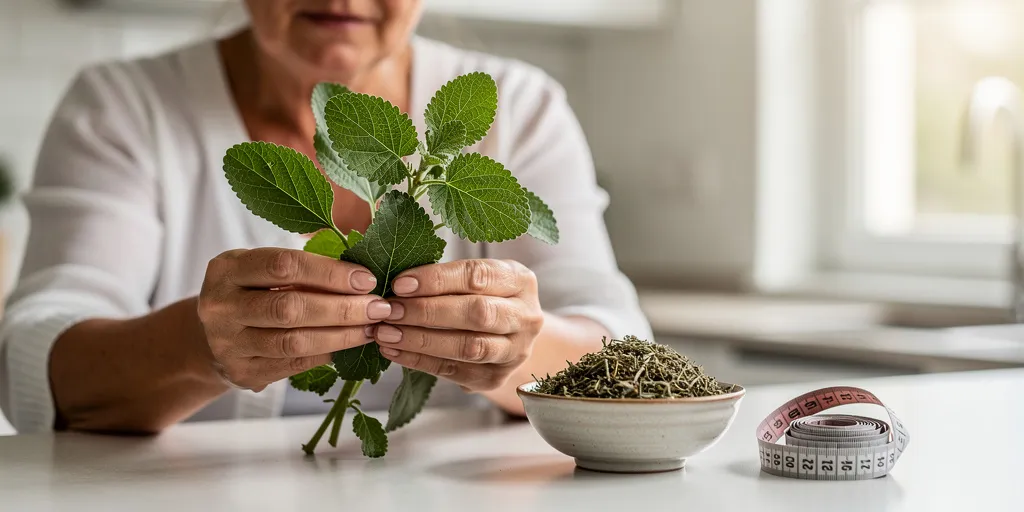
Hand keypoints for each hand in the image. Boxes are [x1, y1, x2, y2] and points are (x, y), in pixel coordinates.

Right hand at [196, 247, 392, 390]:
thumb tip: (363, 270)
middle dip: (342, 308)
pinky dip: (326, 354)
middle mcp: (221, 306)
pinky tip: (348, 344)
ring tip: (370, 328)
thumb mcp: (261, 268)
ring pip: (293, 342)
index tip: (366, 279)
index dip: (330, 273)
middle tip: (378, 307)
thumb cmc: (251, 292)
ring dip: (341, 335)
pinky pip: (293, 364)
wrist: (211, 337)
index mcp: (227, 269)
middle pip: (290, 308)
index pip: (284, 266)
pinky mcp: (242, 372)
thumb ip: (303, 266)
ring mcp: (228, 344)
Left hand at [369, 259, 543, 390]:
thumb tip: (397, 283)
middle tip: (389, 310)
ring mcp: (514, 351)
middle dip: (427, 311)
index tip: (400, 284)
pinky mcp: (495, 378)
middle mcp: (526, 317)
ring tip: (386, 333)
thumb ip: (445, 277)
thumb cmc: (482, 297)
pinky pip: (454, 370)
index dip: (436, 280)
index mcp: (521, 281)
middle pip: (477, 313)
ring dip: (421, 340)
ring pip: (468, 347)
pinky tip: (394, 351)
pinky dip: (419, 361)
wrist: (507, 336)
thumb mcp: (476, 277)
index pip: (478, 276)